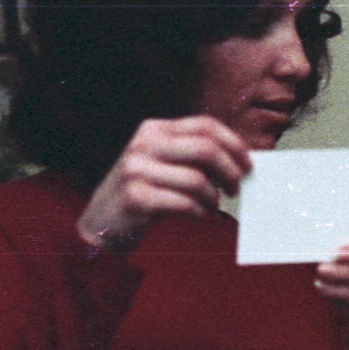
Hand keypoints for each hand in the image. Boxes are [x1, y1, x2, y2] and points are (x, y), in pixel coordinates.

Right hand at [77, 116, 251, 252]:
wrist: (100, 223)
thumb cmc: (144, 192)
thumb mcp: (163, 163)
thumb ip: (193, 156)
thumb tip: (240, 160)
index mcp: (154, 129)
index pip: (205, 126)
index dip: (234, 144)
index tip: (248, 165)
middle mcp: (143, 144)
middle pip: (206, 149)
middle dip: (231, 171)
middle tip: (237, 188)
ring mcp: (136, 170)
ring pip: (197, 180)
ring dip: (214, 198)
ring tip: (212, 206)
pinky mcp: (135, 198)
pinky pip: (184, 203)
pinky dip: (200, 212)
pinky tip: (199, 215)